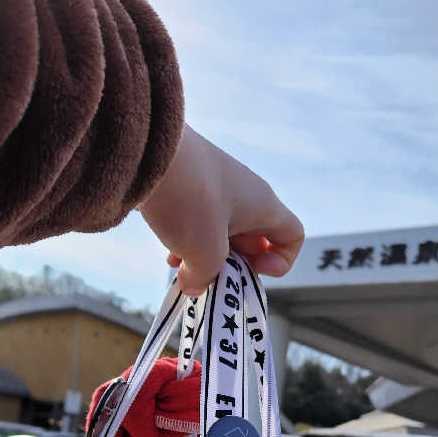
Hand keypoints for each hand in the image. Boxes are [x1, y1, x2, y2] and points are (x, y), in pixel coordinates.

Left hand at [139, 124, 303, 295]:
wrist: (144, 151)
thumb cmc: (189, 203)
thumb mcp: (203, 253)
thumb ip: (204, 278)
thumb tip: (193, 285)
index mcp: (262, 205)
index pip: (292, 235)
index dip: (281, 261)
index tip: (254, 269)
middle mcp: (244, 193)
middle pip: (253, 240)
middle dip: (233, 266)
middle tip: (211, 277)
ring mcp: (215, 188)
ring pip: (221, 233)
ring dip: (206, 257)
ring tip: (183, 269)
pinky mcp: (188, 186)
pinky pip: (197, 223)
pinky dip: (188, 242)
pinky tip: (169, 255)